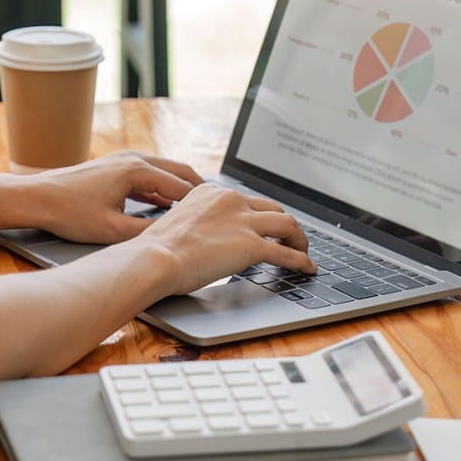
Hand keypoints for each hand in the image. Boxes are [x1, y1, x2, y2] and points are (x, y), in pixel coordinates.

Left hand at [22, 151, 204, 243]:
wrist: (36, 196)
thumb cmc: (68, 212)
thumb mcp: (112, 230)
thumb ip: (146, 232)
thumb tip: (172, 239)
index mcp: (136, 171)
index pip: (182, 187)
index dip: (203, 204)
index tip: (220, 216)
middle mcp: (133, 159)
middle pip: (179, 171)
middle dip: (200, 190)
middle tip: (219, 207)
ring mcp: (123, 160)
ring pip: (164, 171)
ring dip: (181, 187)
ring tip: (198, 206)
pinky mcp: (115, 166)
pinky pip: (149, 174)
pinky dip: (162, 187)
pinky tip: (166, 203)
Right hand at [132, 183, 316, 295]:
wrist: (154, 259)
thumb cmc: (156, 250)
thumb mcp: (178, 223)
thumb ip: (198, 224)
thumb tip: (207, 241)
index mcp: (212, 192)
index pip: (248, 200)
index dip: (261, 216)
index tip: (265, 226)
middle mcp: (231, 200)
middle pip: (273, 208)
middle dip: (284, 225)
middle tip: (289, 239)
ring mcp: (243, 221)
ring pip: (288, 224)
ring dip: (299, 239)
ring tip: (303, 252)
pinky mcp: (252, 245)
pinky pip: (286, 253)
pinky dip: (301, 260)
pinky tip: (306, 268)